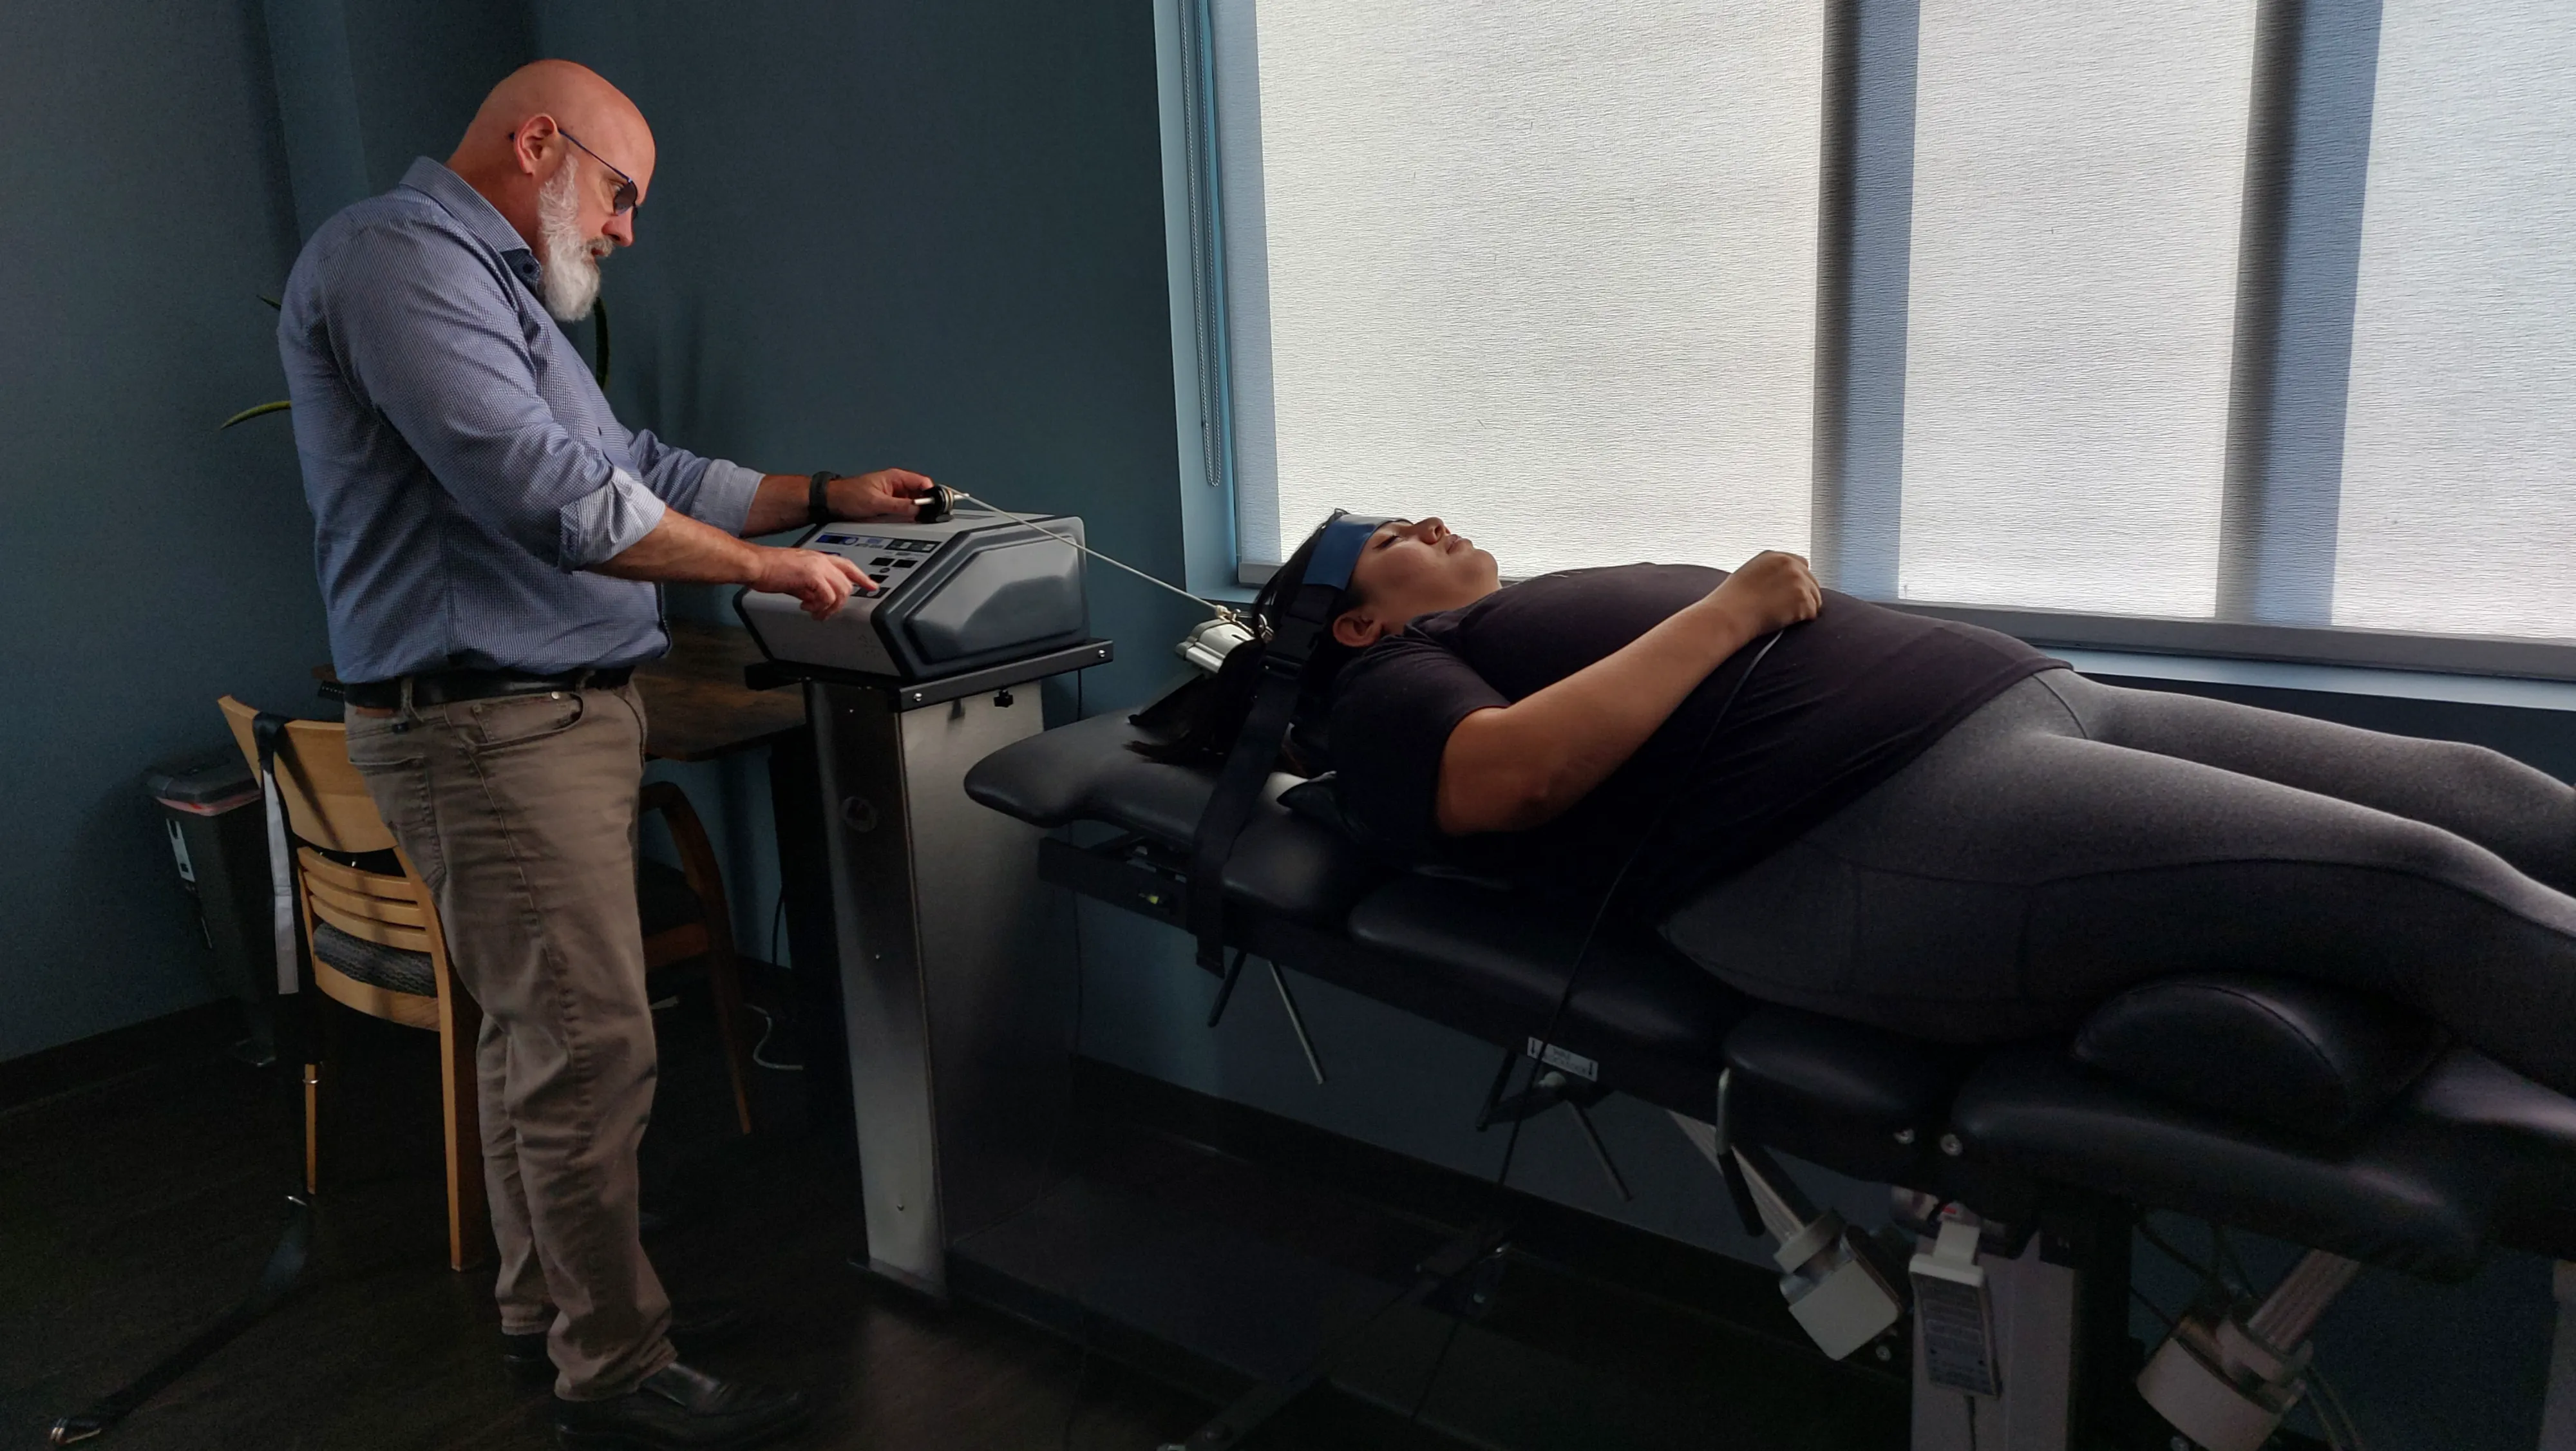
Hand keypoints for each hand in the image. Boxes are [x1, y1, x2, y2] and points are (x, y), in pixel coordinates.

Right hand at [750, 545, 873, 619]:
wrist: (754, 565)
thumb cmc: (767, 569)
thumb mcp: (794, 579)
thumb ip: (809, 587)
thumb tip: (814, 600)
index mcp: (818, 558)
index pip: (847, 565)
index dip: (862, 577)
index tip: (872, 586)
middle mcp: (821, 559)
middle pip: (847, 584)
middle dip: (839, 603)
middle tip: (824, 612)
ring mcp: (818, 566)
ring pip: (841, 591)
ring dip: (830, 607)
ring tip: (815, 613)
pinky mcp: (811, 575)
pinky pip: (828, 596)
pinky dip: (820, 606)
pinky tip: (806, 607)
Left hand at [832, 468, 936, 519]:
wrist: (832, 501)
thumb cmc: (849, 495)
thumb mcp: (877, 502)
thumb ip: (899, 506)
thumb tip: (918, 508)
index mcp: (896, 477)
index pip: (923, 482)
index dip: (931, 494)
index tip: (934, 506)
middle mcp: (896, 484)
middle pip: (920, 493)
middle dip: (923, 504)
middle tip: (925, 517)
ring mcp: (893, 494)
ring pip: (912, 502)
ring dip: (914, 511)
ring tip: (913, 519)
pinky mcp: (888, 503)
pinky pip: (903, 508)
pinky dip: (906, 515)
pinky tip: (904, 521)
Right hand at [1706, 550, 1821, 634]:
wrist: (1729, 615)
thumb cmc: (1731, 601)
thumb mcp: (1748, 574)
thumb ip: (1768, 573)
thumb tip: (1779, 584)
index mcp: (1774, 556)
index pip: (1801, 564)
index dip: (1799, 581)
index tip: (1793, 593)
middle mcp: (1788, 563)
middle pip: (1812, 581)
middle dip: (1804, 596)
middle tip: (1788, 610)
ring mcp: (1798, 580)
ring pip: (1815, 598)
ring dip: (1804, 609)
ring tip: (1783, 617)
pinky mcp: (1803, 598)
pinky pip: (1812, 613)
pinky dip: (1802, 620)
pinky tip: (1784, 621)